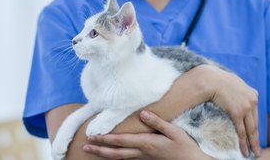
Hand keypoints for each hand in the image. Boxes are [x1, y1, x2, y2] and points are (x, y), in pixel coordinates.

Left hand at [83, 111, 213, 159]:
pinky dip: (116, 158)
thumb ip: (157, 122)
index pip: (121, 141)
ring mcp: (144, 158)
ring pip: (120, 158)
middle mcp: (142, 152)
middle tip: (85, 147)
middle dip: (99, 150)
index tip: (92, 136)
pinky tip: (112, 155)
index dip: (106, 139)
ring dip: (104, 155)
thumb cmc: (184, 146)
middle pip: (116, 153)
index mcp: (147, 143)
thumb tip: (142, 113)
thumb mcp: (173, 131)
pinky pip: (128, 159)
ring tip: (92, 151)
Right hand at [207, 65, 260, 156]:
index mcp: (253, 94)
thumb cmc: (218, 80)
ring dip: (252, 143)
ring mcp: (245, 107)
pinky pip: (241, 131)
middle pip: (255, 123)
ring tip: (254, 153)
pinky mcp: (237, 112)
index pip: (255, 114)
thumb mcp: (234, 83)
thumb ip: (239, 91)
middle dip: (256, 138)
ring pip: (250, 129)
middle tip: (257, 149)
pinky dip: (243, 142)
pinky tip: (244, 150)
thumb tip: (236, 96)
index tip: (255, 135)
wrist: (210, 79)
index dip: (254, 126)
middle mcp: (252, 100)